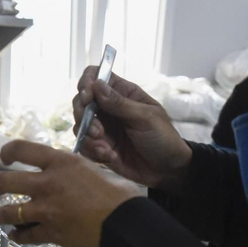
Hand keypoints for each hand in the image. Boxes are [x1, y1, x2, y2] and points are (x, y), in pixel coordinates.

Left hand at [0, 140, 138, 246]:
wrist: (125, 224)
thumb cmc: (120, 196)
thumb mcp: (95, 170)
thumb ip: (76, 171)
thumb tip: (72, 174)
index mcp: (60, 162)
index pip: (22, 149)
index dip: (7, 151)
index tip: (4, 157)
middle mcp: (47, 183)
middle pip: (5, 181)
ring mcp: (46, 209)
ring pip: (8, 212)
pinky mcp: (50, 232)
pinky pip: (25, 236)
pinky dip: (18, 236)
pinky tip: (17, 236)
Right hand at [72, 67, 191, 188]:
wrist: (167, 170)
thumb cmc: (163, 138)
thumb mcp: (145, 118)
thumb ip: (120, 103)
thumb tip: (96, 84)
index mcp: (123, 93)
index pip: (96, 76)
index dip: (87, 82)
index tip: (87, 96)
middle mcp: (109, 108)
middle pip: (81, 101)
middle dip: (83, 115)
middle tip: (98, 131)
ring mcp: (103, 127)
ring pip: (80, 125)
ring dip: (89, 137)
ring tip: (106, 149)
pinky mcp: (100, 146)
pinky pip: (84, 145)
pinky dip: (92, 151)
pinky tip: (110, 157)